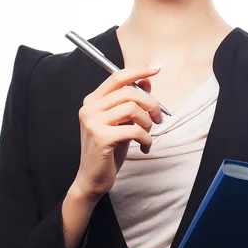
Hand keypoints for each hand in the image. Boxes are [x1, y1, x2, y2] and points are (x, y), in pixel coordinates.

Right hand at [73, 65, 162, 201]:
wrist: (93, 179)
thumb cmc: (108, 150)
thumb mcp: (122, 122)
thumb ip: (131, 101)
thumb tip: (147, 80)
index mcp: (93, 100)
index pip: (117, 77)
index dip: (139, 70)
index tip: (156, 68)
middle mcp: (89, 108)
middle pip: (129, 93)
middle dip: (151, 104)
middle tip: (158, 119)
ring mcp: (93, 122)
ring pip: (132, 109)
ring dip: (148, 122)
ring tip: (148, 134)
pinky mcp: (100, 137)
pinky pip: (134, 129)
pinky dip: (146, 138)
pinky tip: (144, 146)